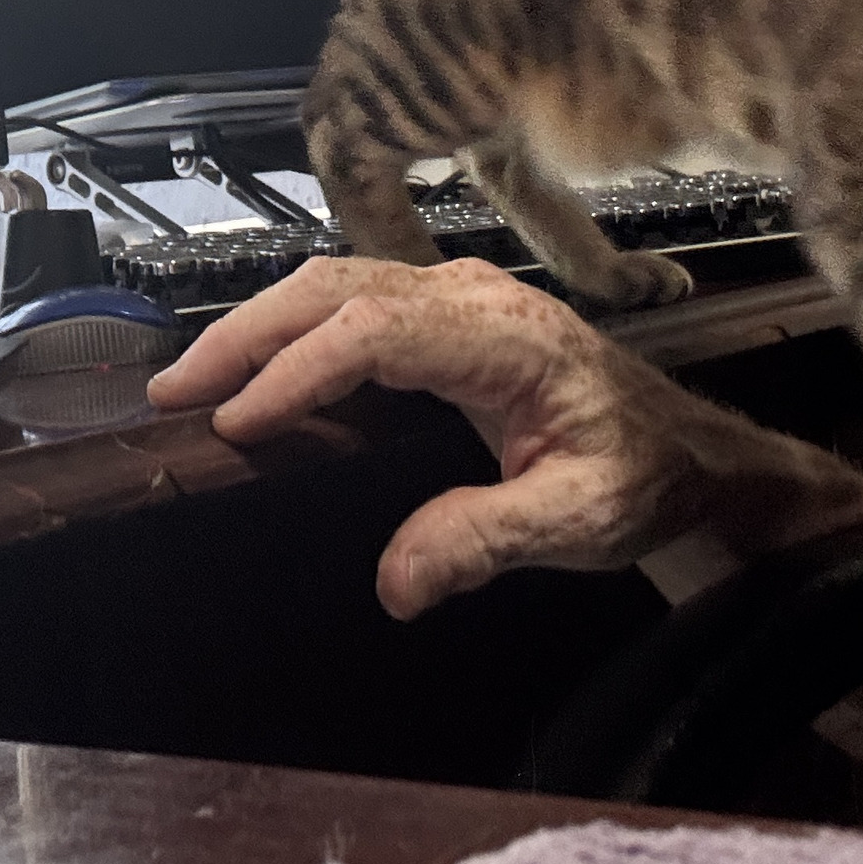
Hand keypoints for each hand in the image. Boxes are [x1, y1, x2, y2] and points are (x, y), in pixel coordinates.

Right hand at [148, 257, 862, 618]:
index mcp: (506, 335)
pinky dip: (287, 331)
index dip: (299, 372)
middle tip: (174, 393)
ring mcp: (455, 297)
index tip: (240, 423)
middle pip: (334, 287)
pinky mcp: (441, 315)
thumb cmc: (643, 478)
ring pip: (332, 284)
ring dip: (256, 327)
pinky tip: (251, 374)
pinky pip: (348, 303)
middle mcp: (473, 296)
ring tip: (190, 383)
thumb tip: (396, 580)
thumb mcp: (582, 522)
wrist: (688, 456)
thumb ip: (486, 541)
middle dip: (246, 334)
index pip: (375, 331)